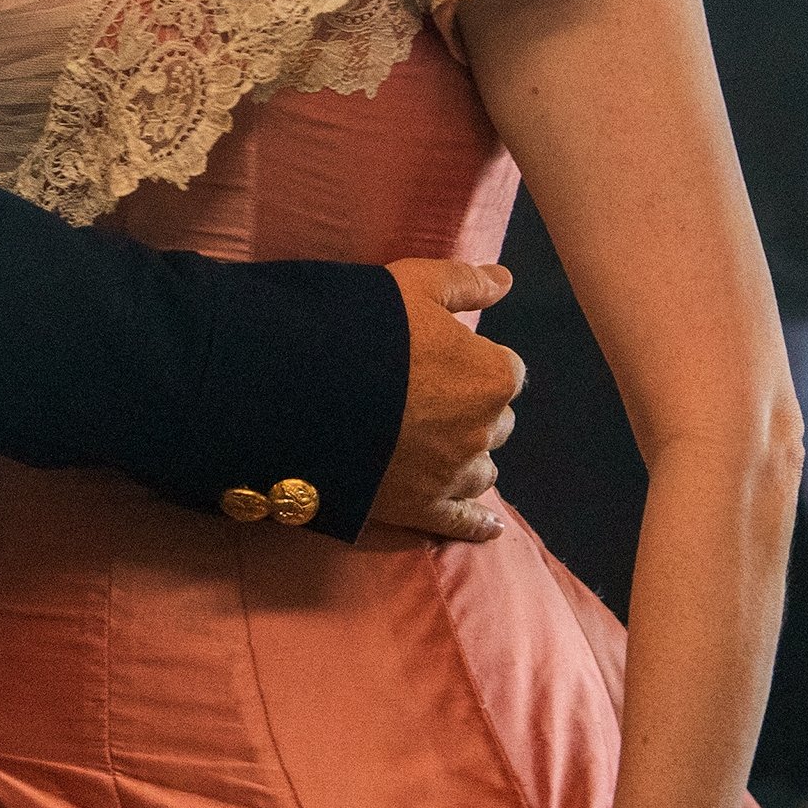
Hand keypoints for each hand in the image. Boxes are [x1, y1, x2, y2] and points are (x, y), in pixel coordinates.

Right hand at [370, 258, 523, 540]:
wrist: (301, 384)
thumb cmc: (364, 324)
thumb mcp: (415, 285)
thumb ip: (466, 283)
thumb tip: (506, 279)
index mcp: (490, 375)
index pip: (504, 369)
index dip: (472, 362)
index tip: (439, 358)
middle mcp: (483, 429)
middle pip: (493, 421)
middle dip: (470, 410)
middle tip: (426, 395)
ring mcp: (452, 474)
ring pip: (480, 469)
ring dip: (466, 456)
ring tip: (436, 446)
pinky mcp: (420, 508)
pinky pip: (461, 523)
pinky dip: (477, 525)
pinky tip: (489, 528)